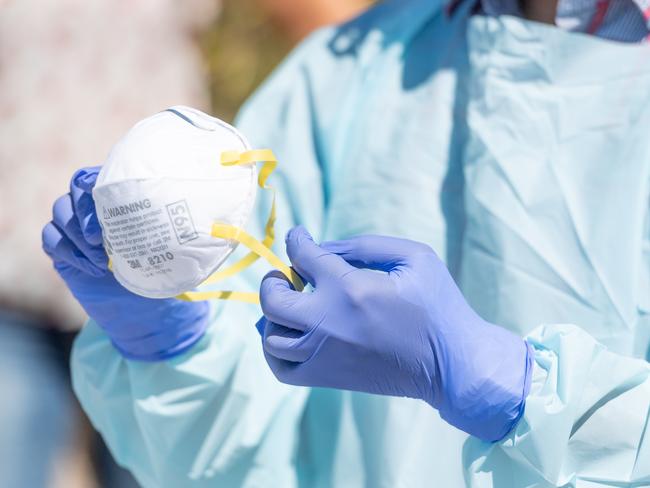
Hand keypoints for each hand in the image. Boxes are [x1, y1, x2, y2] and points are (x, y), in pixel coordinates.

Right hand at [42, 167, 209, 360]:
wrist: (149, 307)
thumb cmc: (164, 268)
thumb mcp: (170, 245)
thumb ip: (165, 224)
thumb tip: (184, 212)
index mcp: (121, 195)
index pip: (96, 176)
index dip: (94, 189)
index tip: (110, 214)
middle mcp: (96, 205)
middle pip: (73, 191)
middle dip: (84, 214)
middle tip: (100, 239)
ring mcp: (78, 225)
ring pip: (60, 211)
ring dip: (76, 234)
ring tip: (100, 258)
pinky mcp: (64, 247)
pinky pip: (51, 238)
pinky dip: (67, 250)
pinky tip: (91, 268)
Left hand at [257, 226, 532, 440]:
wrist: (450, 364)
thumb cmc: (437, 306)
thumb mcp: (414, 257)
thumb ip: (364, 245)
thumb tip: (322, 248)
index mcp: (350, 288)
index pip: (303, 256)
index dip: (296, 240)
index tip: (298, 237)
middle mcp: (328, 322)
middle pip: (272, 300)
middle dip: (273, 281)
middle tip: (286, 276)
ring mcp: (324, 354)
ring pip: (271, 337)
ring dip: (273, 315)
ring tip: (290, 307)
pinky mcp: (328, 377)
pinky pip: (282, 369)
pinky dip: (274, 351)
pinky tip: (289, 336)